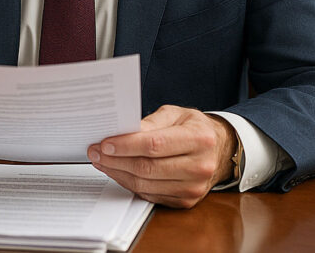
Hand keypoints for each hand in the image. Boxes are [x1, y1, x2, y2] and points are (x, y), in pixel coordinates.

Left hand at [88, 105, 236, 208]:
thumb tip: (123, 132)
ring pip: (145, 184)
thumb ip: (151, 122)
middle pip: (147, 167)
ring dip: (118, 173)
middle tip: (95, 152)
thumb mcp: (175, 114)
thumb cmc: (194, 128)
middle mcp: (200, 166)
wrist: (219, 150)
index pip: (154, 144)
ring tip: (102, 161)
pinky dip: (129, 184)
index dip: (126, 145)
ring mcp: (194, 187)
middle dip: (115, 160)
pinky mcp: (186, 201)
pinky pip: (150, 195)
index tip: (105, 143)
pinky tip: (118, 172)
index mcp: (199, 139)